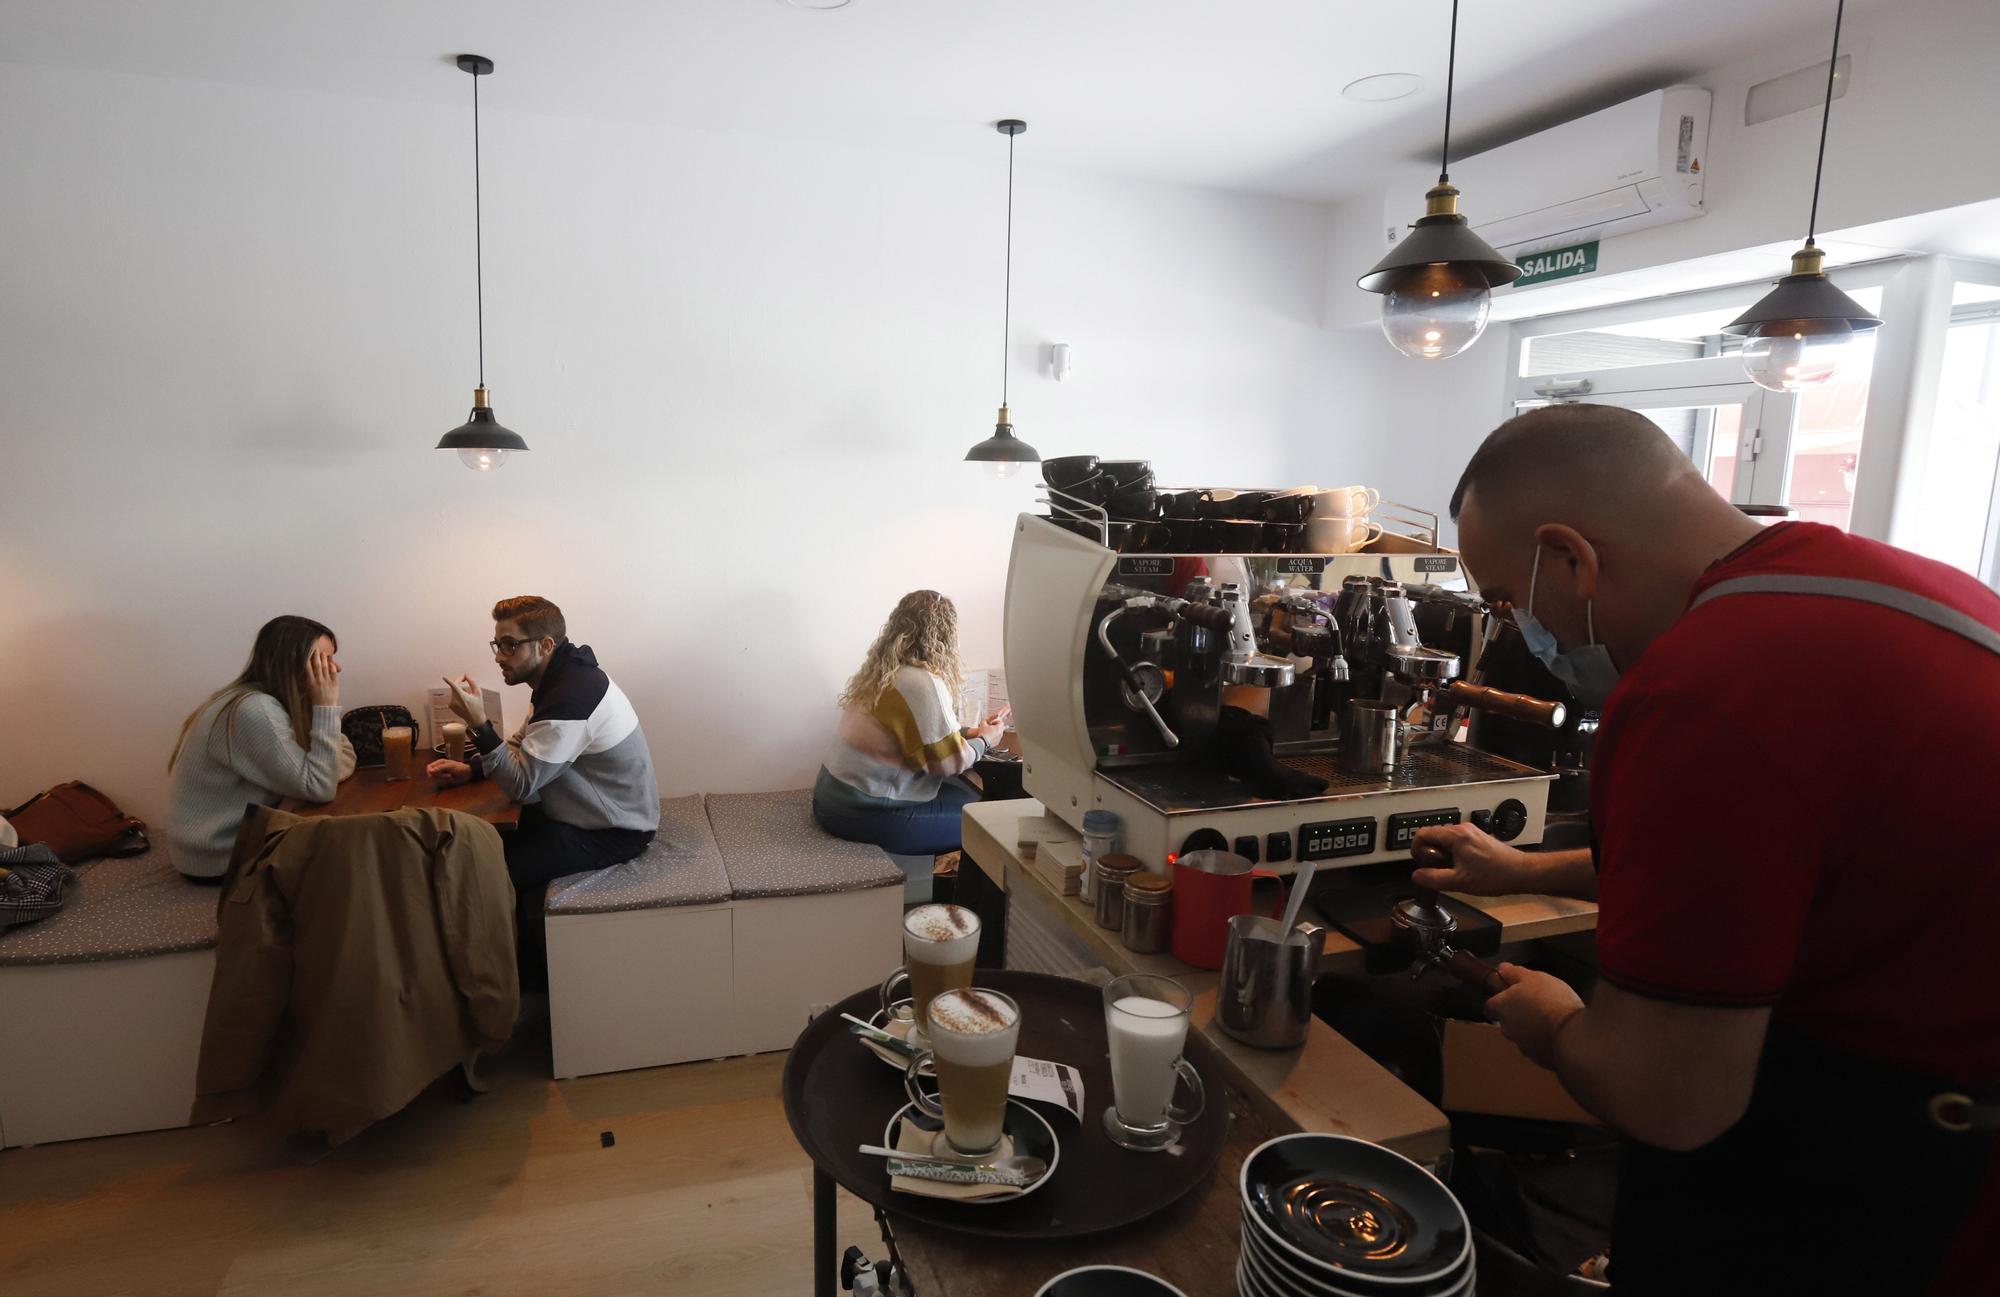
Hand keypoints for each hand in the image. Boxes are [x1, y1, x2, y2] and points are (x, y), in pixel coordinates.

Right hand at [306, 650, 339, 707]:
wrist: (325, 709)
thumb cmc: (315, 700)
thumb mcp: (308, 690)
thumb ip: (308, 681)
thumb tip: (305, 674)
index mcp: (310, 683)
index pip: (308, 669)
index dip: (308, 660)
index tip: (307, 653)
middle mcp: (319, 681)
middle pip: (317, 666)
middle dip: (316, 657)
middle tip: (316, 649)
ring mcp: (327, 682)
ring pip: (325, 668)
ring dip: (324, 660)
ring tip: (324, 653)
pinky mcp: (335, 684)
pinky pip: (334, 674)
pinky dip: (333, 668)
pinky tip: (331, 662)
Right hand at [427, 759, 472, 786]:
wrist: (467, 774)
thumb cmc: (459, 768)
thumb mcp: (449, 766)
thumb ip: (439, 768)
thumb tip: (430, 771)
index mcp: (439, 763)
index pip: (429, 767)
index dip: (431, 771)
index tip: (438, 774)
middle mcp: (438, 768)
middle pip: (431, 775)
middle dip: (440, 776)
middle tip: (449, 776)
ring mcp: (441, 774)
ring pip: (435, 780)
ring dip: (443, 780)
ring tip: (451, 777)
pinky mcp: (443, 780)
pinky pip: (440, 783)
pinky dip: (445, 782)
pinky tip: (451, 779)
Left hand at [440, 675, 486, 727]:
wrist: (475, 719)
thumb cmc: (478, 706)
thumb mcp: (478, 693)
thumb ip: (472, 682)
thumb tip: (466, 675)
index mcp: (463, 697)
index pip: (454, 686)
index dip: (449, 681)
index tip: (444, 677)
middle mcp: (455, 700)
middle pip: (454, 686)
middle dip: (459, 682)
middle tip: (465, 680)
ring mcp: (452, 704)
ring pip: (454, 691)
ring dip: (459, 690)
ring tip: (468, 696)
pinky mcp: (450, 706)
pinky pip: (453, 696)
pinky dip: (457, 695)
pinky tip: (464, 701)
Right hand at [977, 707, 1009, 744]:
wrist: (982, 742)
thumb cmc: (983, 733)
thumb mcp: (983, 724)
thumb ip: (985, 720)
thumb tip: (985, 720)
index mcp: (998, 727)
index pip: (1001, 722)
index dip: (996, 722)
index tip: (992, 723)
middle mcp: (1001, 733)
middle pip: (1002, 728)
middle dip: (997, 727)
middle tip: (992, 727)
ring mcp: (999, 738)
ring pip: (999, 733)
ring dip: (996, 732)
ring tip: (989, 732)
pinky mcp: (997, 742)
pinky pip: (997, 738)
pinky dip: (994, 737)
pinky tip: (989, 737)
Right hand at [1411, 823, 1529, 895]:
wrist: (1520, 873)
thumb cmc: (1495, 875)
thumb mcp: (1459, 882)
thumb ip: (1434, 879)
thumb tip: (1417, 876)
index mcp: (1456, 835)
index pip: (1423, 833)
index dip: (1415, 848)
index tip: (1419, 861)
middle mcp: (1463, 828)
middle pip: (1434, 835)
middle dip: (1430, 853)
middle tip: (1438, 869)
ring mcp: (1472, 832)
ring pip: (1445, 839)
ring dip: (1442, 854)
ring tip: (1453, 870)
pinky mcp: (1478, 837)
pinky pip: (1457, 842)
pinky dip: (1454, 853)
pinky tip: (1463, 868)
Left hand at [1484, 963, 1583, 1069]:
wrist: (1573, 1035)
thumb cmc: (1551, 1002)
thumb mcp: (1533, 977)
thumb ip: (1514, 973)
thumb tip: (1503, 969)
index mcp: (1502, 1007)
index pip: (1490, 1006)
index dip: (1500, 999)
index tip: (1511, 993)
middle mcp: (1507, 1029)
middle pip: (1507, 1020)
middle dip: (1519, 1013)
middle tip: (1538, 1003)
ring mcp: (1523, 1046)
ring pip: (1524, 1034)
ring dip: (1533, 1027)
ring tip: (1553, 1017)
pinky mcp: (1539, 1059)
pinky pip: (1539, 1047)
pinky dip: (1546, 1040)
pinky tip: (1561, 1031)